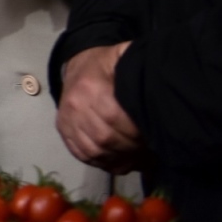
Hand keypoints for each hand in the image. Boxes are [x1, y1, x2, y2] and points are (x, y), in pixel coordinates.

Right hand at [57, 42, 142, 172]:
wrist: (78, 64)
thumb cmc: (107, 65)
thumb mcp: (124, 59)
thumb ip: (138, 69)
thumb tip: (159, 88)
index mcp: (90, 85)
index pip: (114, 117)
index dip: (135, 132)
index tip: (151, 136)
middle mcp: (74, 104)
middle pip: (104, 138)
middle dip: (130, 149)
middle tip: (147, 150)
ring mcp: (66, 118)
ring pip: (92, 151)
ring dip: (116, 159)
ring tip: (135, 158)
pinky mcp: (62, 129)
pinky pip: (80, 153)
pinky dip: (101, 162)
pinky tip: (117, 160)